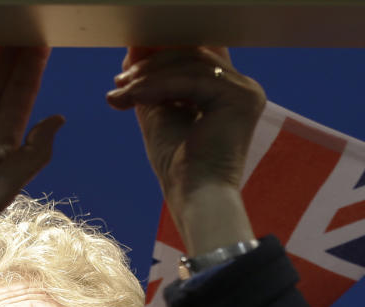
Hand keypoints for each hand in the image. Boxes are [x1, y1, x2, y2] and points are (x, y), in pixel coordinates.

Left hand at [106, 47, 263, 254]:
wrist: (194, 197)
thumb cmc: (178, 167)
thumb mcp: (160, 115)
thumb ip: (151, 85)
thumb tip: (132, 51)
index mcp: (227, 93)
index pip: (194, 60)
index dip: (160, 57)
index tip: (126, 71)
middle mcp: (243, 88)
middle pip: (192, 56)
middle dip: (150, 65)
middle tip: (119, 80)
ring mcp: (245, 92)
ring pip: (188, 65)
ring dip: (147, 76)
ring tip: (119, 92)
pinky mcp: (240, 98)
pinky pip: (190, 80)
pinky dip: (156, 86)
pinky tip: (131, 97)